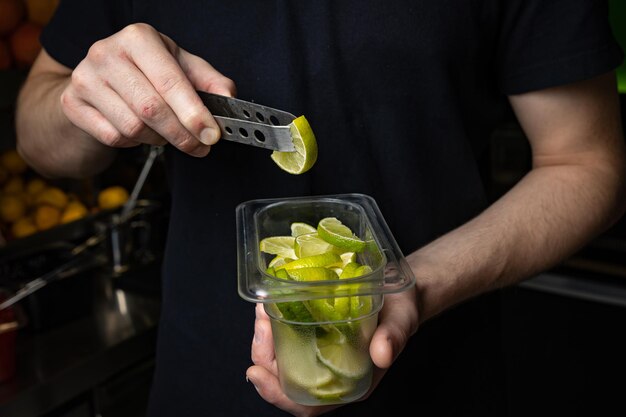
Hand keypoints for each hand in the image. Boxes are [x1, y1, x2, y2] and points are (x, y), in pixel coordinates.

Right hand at [60, 23, 235, 156]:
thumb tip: (230, 98)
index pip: (170, 81)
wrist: (95, 82)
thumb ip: (208, 81)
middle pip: (152, 109)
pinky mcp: (72, 104)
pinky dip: (135, 142)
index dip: (194, 112)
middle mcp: (106, 52)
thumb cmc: (144, 73)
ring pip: (133, 127)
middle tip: (200, 146)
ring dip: (160, 139)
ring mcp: (84, 78)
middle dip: (182, 134)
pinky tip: (141, 132)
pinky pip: (114, 137)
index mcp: (138, 38)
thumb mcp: (179, 67)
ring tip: (168, 133)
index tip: (212, 134)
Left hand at [246, 287, 418, 415]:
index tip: (256, 371)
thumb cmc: (402, 311)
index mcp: (349, 382)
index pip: (306, 404)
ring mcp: (320, 353)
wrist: (401, 291)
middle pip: (285, 379)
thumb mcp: (401, 321)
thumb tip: (382, 354)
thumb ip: (393, 338)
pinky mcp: (315, 332)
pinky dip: (274, 323)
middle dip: (264, 355)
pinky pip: (286, 336)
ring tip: (263, 310)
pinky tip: (271, 305)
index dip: (277, 394)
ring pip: (281, 357)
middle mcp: (330, 372)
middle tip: (261, 324)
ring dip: (265, 337)